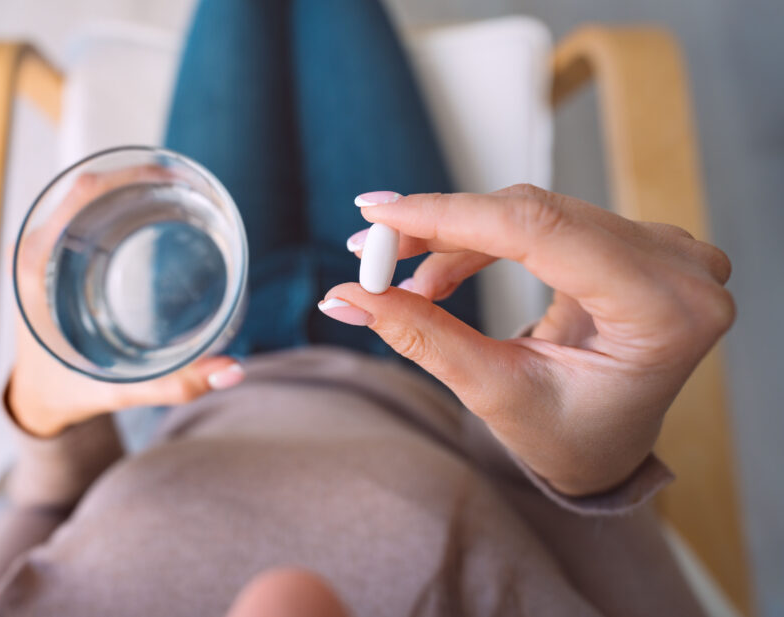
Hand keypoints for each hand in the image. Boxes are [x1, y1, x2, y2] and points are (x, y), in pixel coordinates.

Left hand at [9, 168, 244, 437]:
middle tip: (191, 189)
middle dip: (142, 179)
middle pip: (89, 188)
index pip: (82, 195)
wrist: (35, 401)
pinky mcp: (55, 255)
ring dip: (133, 189)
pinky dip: (124, 206)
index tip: (177, 178)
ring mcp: (42, 249)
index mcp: (37, 268)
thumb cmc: (68, 393)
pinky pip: (87, 214)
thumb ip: (177, 383)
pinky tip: (160, 211)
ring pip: (89, 197)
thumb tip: (234, 370)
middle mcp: (35, 249)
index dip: (130, 175)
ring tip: (182, 195)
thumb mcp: (121, 390)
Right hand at [323, 185, 733, 494]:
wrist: (611, 448)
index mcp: (663, 311)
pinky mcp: (633, 243)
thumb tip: (344, 295)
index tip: (377, 217)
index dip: (448, 216)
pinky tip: (439, 274)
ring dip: (456, 236)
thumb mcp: (495, 392)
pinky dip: (483, 241)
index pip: (539, 231)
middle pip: (534, 215)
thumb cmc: (569, 436)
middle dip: (440, 225)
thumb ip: (422, 335)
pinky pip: (542, 223)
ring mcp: (661, 249)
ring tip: (400, 278)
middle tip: (369, 247)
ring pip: (532, 213)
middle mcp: (677, 267)